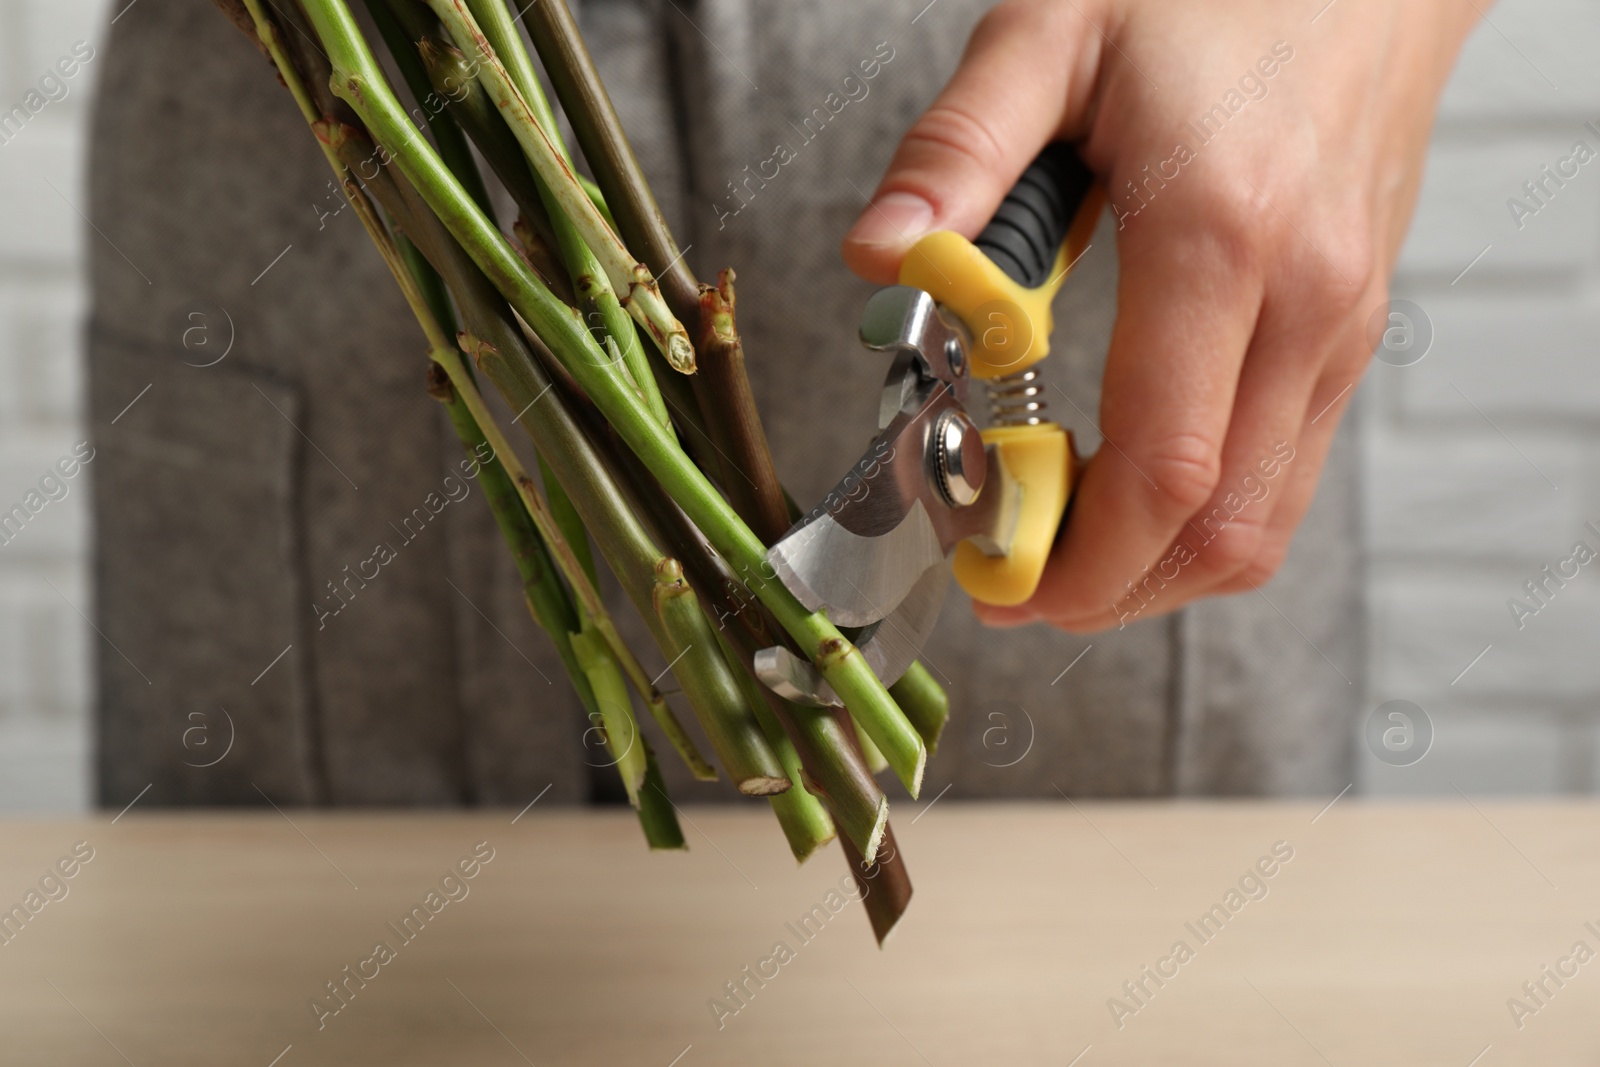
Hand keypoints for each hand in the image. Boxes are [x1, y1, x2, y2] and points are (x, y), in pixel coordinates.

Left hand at [842, 0, 1476, 631]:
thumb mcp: (1053, 32)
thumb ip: (958, 151)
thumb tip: (881, 258)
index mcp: (1221, 236)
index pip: (1164, 466)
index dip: (1077, 558)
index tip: (996, 581)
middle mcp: (1306, 303)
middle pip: (1221, 530)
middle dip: (1106, 591)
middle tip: (1010, 586)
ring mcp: (1345, 327)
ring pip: (1263, 523)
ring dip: (1155, 570)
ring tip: (1056, 551)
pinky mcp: (1352, 333)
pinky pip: (1283, 474)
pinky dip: (1201, 518)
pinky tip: (1124, 489)